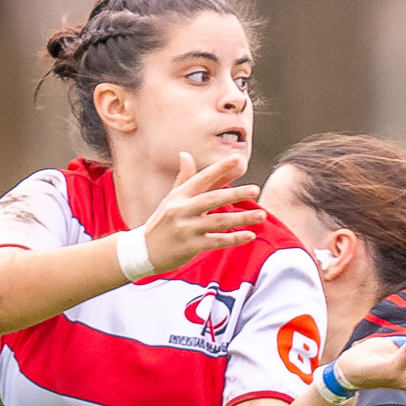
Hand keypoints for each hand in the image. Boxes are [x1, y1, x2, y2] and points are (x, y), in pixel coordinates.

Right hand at [141, 154, 264, 272]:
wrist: (144, 251)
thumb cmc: (162, 222)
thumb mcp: (170, 199)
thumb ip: (184, 179)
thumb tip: (186, 154)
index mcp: (179, 196)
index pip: (202, 178)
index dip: (220, 168)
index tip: (237, 159)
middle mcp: (182, 210)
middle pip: (212, 199)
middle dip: (235, 193)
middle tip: (255, 189)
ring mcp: (186, 229)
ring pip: (219, 221)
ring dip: (242, 218)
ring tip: (262, 215)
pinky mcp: (190, 246)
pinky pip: (217, 241)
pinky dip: (234, 238)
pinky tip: (249, 235)